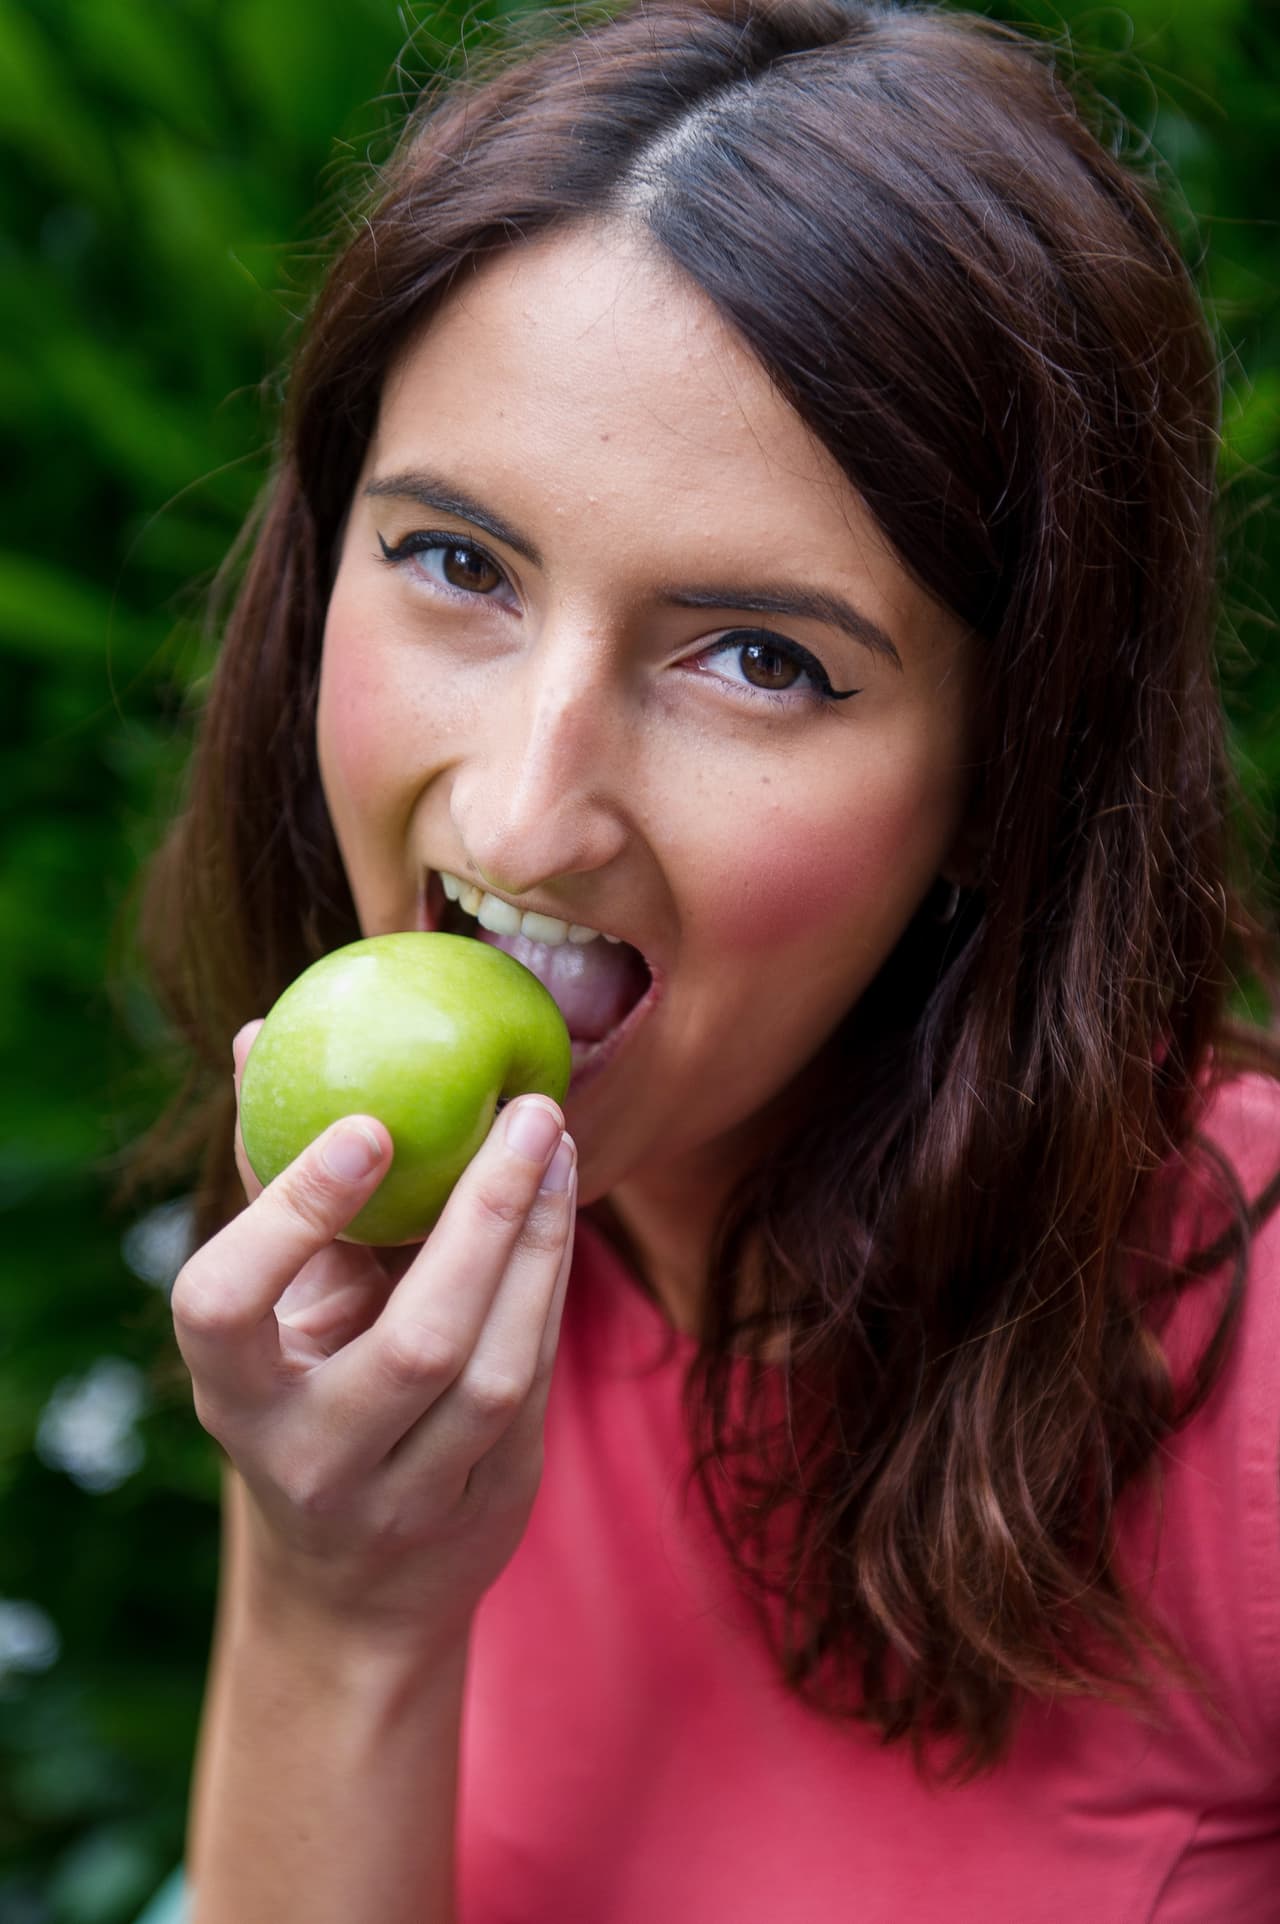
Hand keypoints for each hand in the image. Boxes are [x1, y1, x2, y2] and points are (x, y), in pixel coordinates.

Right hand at [171, 1022, 576, 1649]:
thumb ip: (272, 1180)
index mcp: (232, 1395)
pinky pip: (533, 1385)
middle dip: (483, 1217)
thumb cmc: (302, 1389)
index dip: (291, 1217)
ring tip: (557, 1147)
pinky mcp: (485, 1505)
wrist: (351, 1587)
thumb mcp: (272, 1304)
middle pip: (414, 1344)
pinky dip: (550, 1287)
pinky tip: (561, 1209)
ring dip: (539, 1248)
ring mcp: (404, 1497)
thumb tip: (257, 1033)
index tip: (368, 1127)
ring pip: (493, 1372)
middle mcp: (310, 1458)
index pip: (225, 1309)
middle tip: (528, 1110)